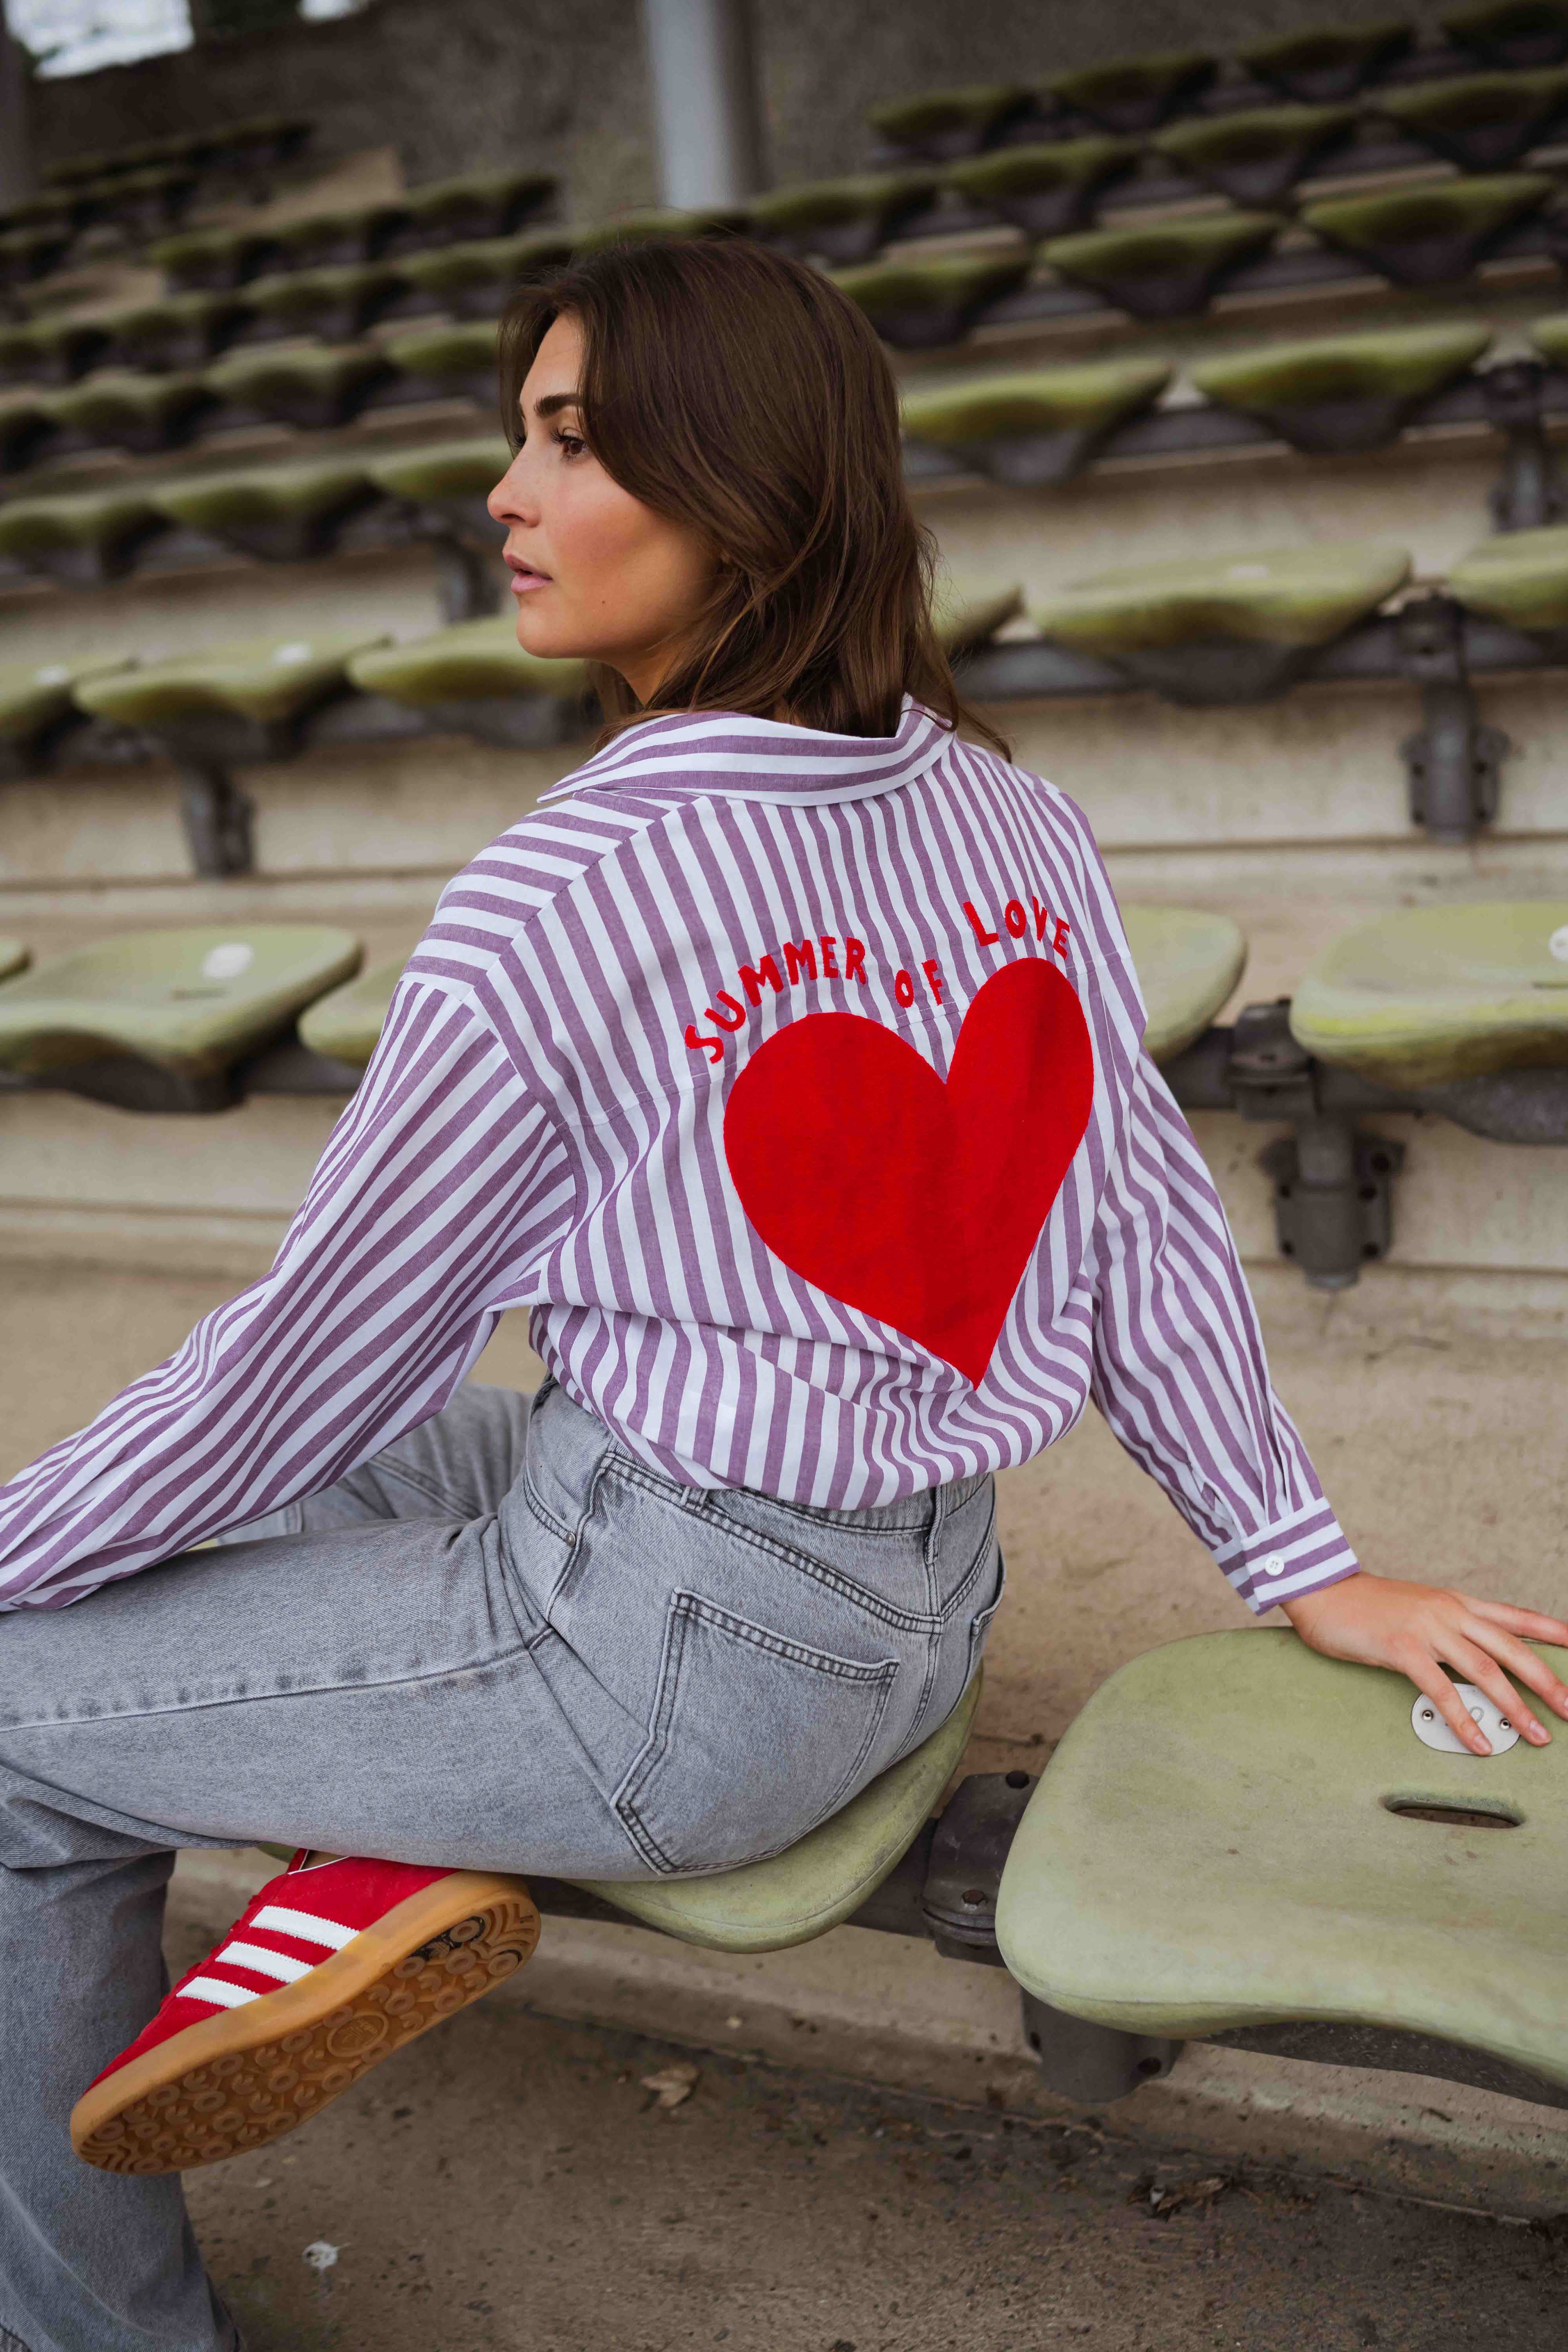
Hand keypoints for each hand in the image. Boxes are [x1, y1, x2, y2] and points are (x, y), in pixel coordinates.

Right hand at [1281, 1572, 1567, 1755]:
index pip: (1514, 1616)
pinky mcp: (1402, 1648)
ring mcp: (1426, 1629)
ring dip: (1515, 1707)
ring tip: (1536, 1735)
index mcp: (1454, 1602)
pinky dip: (1465, 1720)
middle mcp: (1448, 1612)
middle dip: (1547, 1681)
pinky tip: (1479, 1741)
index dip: (1551, 1630)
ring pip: (1485, 1670)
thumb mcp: (1414, 1608)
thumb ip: (1443, 1628)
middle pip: (1511, 1648)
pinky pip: (1442, 1690)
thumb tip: (1466, 1656)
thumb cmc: (1363, 1604)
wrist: (1319, 1588)